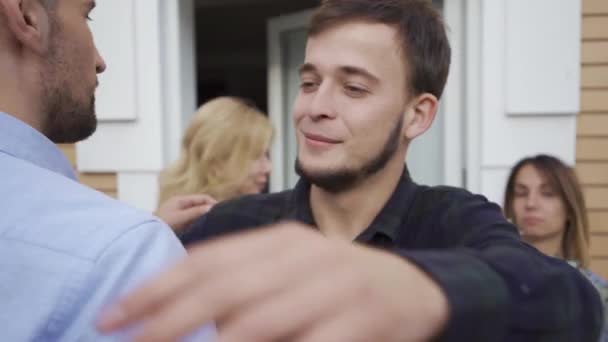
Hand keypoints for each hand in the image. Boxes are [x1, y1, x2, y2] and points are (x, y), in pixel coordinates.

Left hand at [96, 223, 448, 341]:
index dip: (154, 288)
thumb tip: (177, 316)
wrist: (413, 287)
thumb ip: (244, 285)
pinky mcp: (362, 318)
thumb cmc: (338, 283)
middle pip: (223, 287)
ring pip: (261, 319)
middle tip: (126, 340)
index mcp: (280, 241)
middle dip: (166, 318)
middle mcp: (303, 255)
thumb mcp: (290, 271)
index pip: (206, 261)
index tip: (112, 315)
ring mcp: (334, 285)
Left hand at [155, 194, 216, 231]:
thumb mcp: (180, 217)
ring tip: (212, 224)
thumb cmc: (163, 224)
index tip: (221, 210)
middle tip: (219, 218)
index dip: (212, 202)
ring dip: (203, 217)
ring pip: (196, 213)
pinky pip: (192, 220)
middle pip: (200, 205)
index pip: (201, 197)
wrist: (148, 236)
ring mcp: (179, 214)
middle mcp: (181, 205)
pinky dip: (198, 223)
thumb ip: (196, 212)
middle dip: (209, 210)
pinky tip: (203, 229)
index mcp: (180, 200)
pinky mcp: (178, 223)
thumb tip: (211, 208)